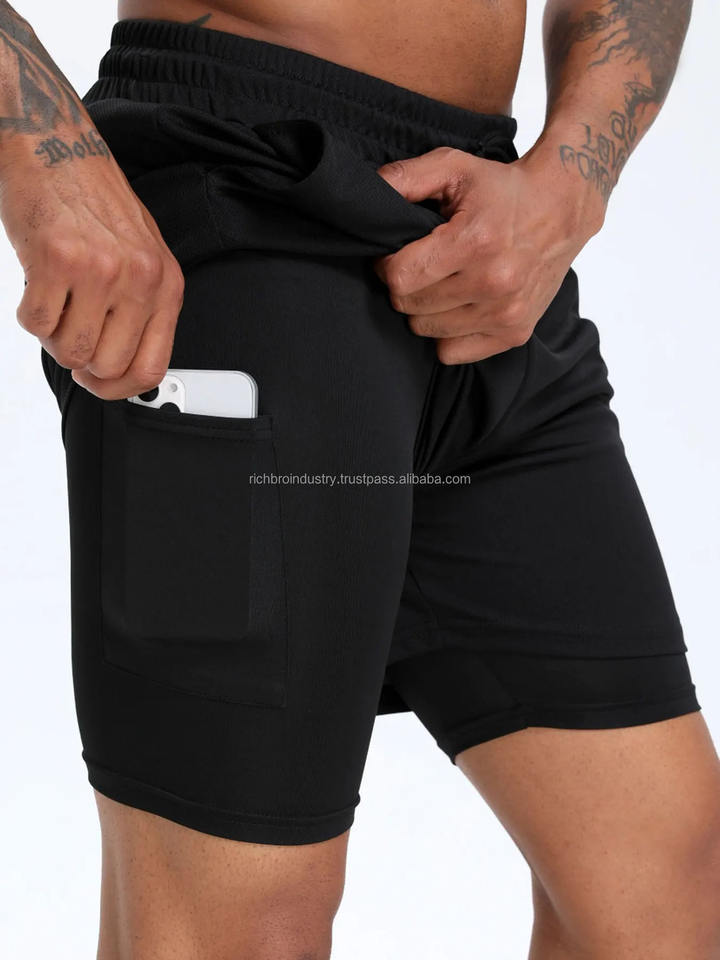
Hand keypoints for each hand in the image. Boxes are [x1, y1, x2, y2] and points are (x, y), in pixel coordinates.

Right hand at [0, 133, 184, 398]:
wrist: (54, 144)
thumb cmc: (93, 201)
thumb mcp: (140, 257)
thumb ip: (140, 310)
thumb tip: (121, 368)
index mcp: (165, 284)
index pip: (152, 368)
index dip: (120, 388)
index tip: (100, 382)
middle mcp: (139, 278)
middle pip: (105, 366)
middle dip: (80, 359)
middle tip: (71, 328)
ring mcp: (100, 269)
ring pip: (69, 350)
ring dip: (53, 336)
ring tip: (56, 300)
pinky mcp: (56, 258)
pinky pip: (36, 323)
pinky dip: (30, 313)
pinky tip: (38, 283)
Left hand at [372, 143, 604, 363]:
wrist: (563, 207)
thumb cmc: (502, 188)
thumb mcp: (453, 166)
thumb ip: (405, 178)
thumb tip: (365, 194)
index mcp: (475, 242)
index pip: (401, 278)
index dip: (387, 266)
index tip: (397, 254)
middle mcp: (494, 283)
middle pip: (410, 307)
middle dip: (405, 286)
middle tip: (422, 266)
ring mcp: (507, 313)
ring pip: (426, 331)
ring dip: (425, 309)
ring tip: (443, 282)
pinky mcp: (515, 333)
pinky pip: (451, 353)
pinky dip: (446, 333)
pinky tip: (458, 306)